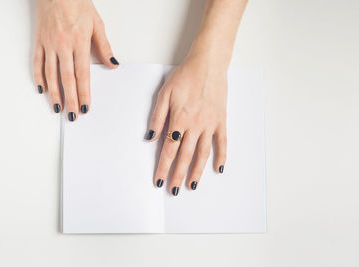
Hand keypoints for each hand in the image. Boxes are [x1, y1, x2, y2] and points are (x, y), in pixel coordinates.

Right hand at [33, 0, 118, 120]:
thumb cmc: (78, 3)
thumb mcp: (97, 24)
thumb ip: (104, 47)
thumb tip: (114, 65)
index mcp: (79, 42)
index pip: (83, 75)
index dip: (84, 93)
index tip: (85, 108)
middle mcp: (63, 45)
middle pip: (67, 79)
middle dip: (70, 100)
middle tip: (71, 116)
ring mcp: (49, 44)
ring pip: (50, 74)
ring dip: (54, 93)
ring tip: (57, 108)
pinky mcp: (39, 41)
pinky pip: (37, 62)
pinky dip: (38, 77)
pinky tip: (42, 89)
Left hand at [146, 55, 227, 194]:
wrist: (208, 64)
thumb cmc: (185, 76)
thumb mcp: (164, 93)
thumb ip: (157, 117)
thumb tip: (149, 138)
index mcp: (179, 119)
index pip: (168, 149)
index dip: (163, 167)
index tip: (159, 181)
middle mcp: (195, 125)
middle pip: (184, 156)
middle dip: (178, 175)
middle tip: (174, 190)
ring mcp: (210, 124)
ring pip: (203, 153)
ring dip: (197, 171)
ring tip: (192, 185)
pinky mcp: (221, 121)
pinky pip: (222, 142)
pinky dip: (221, 156)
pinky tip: (219, 168)